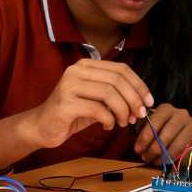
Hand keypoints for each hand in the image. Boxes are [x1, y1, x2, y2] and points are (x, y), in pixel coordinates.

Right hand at [18, 60, 152, 149]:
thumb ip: (115, 94)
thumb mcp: (96, 99)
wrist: (42, 127)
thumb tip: (143, 100)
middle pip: (117, 80)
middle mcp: (77, 70)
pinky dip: (108, 119)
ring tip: (123, 122)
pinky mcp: (65, 103)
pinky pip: (97, 109)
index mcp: (87, 65)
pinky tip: (108, 126)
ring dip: (122, 111)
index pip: (121, 69)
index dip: (139, 85)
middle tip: (139, 115)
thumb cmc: (72, 114)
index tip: (149, 101)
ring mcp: (69, 85)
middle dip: (133, 99)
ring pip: (109, 93)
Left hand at [134, 103, 191, 165]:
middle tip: (146, 157)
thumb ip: (145, 132)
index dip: (145, 137)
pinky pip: (188, 148)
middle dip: (155, 147)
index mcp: (166, 109)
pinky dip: (177, 156)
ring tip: (156, 161)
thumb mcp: (155, 130)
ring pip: (178, 141)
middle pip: (167, 131)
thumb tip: (135, 143)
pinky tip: (169, 161)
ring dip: (165, 154)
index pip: (154, 121)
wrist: (190, 138)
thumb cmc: (167, 134)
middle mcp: (180, 113)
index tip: (138, 149)